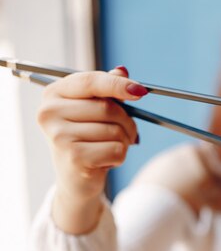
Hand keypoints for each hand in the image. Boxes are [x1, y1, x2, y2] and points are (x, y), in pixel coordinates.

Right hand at [37, 66, 145, 232]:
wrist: (76, 179)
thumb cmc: (87, 139)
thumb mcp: (94, 111)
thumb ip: (107, 89)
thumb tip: (122, 70)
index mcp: (53, 94)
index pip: (91, 81)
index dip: (119, 84)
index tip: (141, 91)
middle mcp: (50, 112)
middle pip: (108, 108)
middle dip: (127, 121)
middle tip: (128, 132)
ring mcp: (59, 136)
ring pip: (115, 130)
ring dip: (124, 140)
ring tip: (110, 147)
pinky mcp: (74, 157)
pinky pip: (116, 149)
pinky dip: (121, 156)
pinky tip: (107, 160)